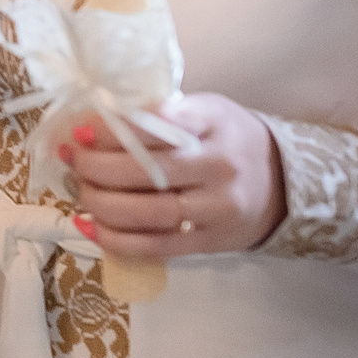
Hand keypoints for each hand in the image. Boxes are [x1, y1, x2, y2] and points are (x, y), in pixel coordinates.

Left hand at [60, 92, 284, 258]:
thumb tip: (98, 117)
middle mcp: (218, 166)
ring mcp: (216, 209)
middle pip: (144, 171)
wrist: (285, 184)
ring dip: (101, 203)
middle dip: (96, 167)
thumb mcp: (207, 111)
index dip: (110, 129)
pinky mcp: (210, 243)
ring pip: (147, 212)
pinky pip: (156, 246)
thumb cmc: (231, 139)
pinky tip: (91, 227)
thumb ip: (163, 113)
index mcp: (213, 124)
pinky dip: (117, 240)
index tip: (79, 128)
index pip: (154, 124)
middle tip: (73, 159)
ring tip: (80, 190)